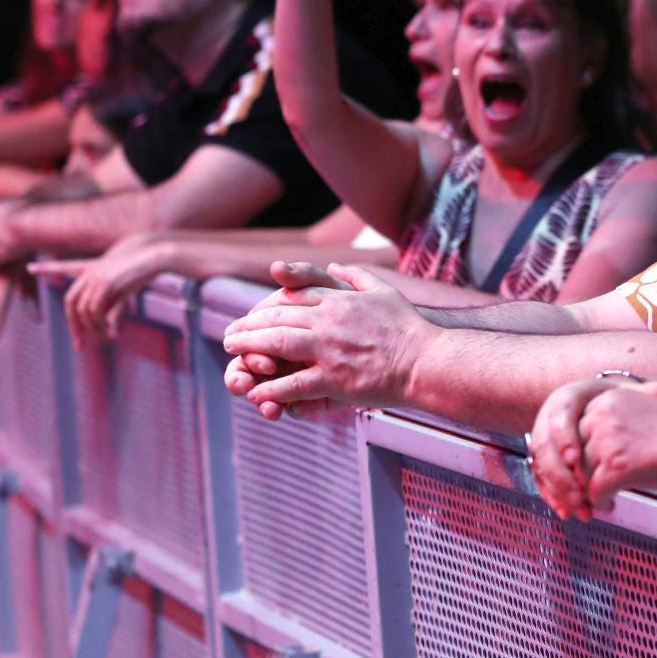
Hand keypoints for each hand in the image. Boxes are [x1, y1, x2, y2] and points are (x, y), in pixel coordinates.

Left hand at [30, 238, 166, 344]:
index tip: (30, 267)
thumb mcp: (125, 291)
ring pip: (83, 309)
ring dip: (92, 328)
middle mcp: (89, 271)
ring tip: (104, 338)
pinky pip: (95, 309)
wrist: (155, 255)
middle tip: (79, 345)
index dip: (47, 269)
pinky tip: (112, 332)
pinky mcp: (104, 281)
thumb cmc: (143, 271)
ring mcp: (95, 275)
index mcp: (92, 267)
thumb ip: (114, 309)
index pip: (64, 267)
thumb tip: (111, 332)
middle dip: (74, 326)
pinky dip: (101, 323)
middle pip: (71, 302)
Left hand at [222, 261, 432, 417]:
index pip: (291, 298)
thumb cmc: (409, 327)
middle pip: (277, 319)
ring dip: (250, 350)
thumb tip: (336, 264)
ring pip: (278, 345)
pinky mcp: (335, 377)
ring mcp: (330, 349)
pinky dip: (272, 389)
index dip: (266, 308)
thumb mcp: (383, 291)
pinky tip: (257, 393)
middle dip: (249, 327)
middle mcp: (329, 320)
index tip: (251, 316)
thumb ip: (357, 276)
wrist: (426, 359)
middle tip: (229, 335)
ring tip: (233, 357)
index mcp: (339, 300)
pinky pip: (294, 383)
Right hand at [530, 377, 621, 518]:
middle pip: (544, 446)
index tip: (576, 460)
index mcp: (567, 398)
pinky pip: (541, 481)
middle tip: (579, 494)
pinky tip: (568, 513)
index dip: (565, 438)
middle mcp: (548, 418)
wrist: (594, 411)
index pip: (559, 415)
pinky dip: (553, 498)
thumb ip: (644, 393)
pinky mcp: (542, 460)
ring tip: (580, 509)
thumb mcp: (625, 394)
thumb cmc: (612, 403)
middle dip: (560, 474)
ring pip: (540, 467)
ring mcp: (543, 440)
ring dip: (558, 491)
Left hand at [577, 384, 656, 508]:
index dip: (580, 452)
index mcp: (608, 398)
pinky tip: (611, 504)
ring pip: (582, 475)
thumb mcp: (643, 409)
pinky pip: (595, 492)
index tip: (586, 466)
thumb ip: (615, 421)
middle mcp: (603, 416)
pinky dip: (601, 503)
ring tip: (601, 499)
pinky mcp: (616, 467)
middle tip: (590, 488)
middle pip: (575, 453)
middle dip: (581, 474)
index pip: (577, 429)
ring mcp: (609, 441)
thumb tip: (591, 445)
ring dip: (589, 491)